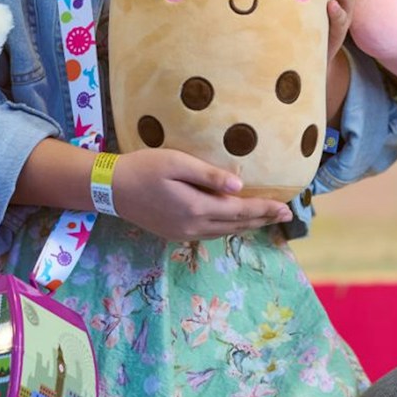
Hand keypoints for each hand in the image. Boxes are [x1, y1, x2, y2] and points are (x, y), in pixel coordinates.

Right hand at [110, 148, 292, 241]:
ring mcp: (183, 233)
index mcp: (196, 207)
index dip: (264, 209)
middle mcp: (193, 226)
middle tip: (285, 216)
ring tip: (265, 220)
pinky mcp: (175, 234)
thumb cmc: (142, 168)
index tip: (286, 208)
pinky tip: (234, 223)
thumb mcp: (176, 162)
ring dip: (247, 226)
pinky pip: (210, 234)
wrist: (111, 189)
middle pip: (236, 225)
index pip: (240, 211)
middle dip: (262, 220)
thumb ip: (208, 175)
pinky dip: (229, 229)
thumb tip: (239, 186)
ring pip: (224, 233)